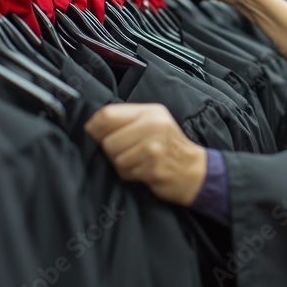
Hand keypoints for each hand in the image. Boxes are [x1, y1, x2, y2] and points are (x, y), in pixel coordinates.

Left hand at [85, 103, 206, 205]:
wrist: (194, 171)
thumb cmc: (169, 147)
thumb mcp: (153, 123)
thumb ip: (127, 120)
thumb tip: (91, 126)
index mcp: (150, 112)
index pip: (108, 114)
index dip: (94, 127)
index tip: (95, 135)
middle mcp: (153, 126)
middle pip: (108, 140)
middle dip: (111, 151)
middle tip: (127, 153)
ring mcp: (154, 147)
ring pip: (115, 158)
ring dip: (121, 164)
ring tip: (137, 162)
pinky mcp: (154, 167)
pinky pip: (125, 172)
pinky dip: (130, 174)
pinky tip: (143, 171)